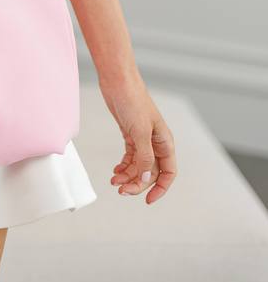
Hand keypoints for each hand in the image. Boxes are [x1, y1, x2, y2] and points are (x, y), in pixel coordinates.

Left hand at [98, 69, 176, 203]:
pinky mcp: (130, 133)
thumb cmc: (132, 100)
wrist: (117, 80)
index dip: (160, 189)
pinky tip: (115, 170)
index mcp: (164, 142)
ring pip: (139, 166)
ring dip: (128, 176)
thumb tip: (147, 180)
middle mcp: (156, 142)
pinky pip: (130, 157)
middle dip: (137, 184)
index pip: (168, 173)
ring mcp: (143, 138)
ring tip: (114, 181)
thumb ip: (144, 157)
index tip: (147, 201)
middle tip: (121, 190)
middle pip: (151, 173)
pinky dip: (124, 165)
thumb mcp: (140, 131)